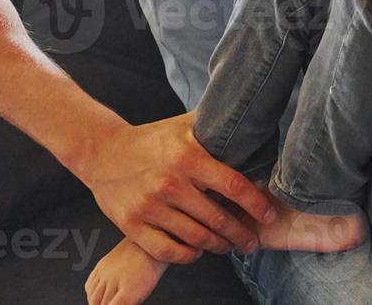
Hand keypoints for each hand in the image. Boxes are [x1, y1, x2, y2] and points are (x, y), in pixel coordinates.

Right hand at [77, 112, 275, 264]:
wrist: (102, 152)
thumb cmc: (152, 139)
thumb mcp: (184, 125)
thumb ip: (216, 125)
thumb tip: (252, 116)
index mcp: (188, 157)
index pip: (233, 185)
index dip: (255, 204)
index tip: (268, 215)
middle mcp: (171, 184)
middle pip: (217, 218)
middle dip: (241, 234)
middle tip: (252, 242)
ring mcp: (150, 207)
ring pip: (195, 238)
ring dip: (218, 246)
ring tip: (230, 246)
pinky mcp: (132, 225)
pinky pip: (166, 251)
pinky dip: (187, 256)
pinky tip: (198, 252)